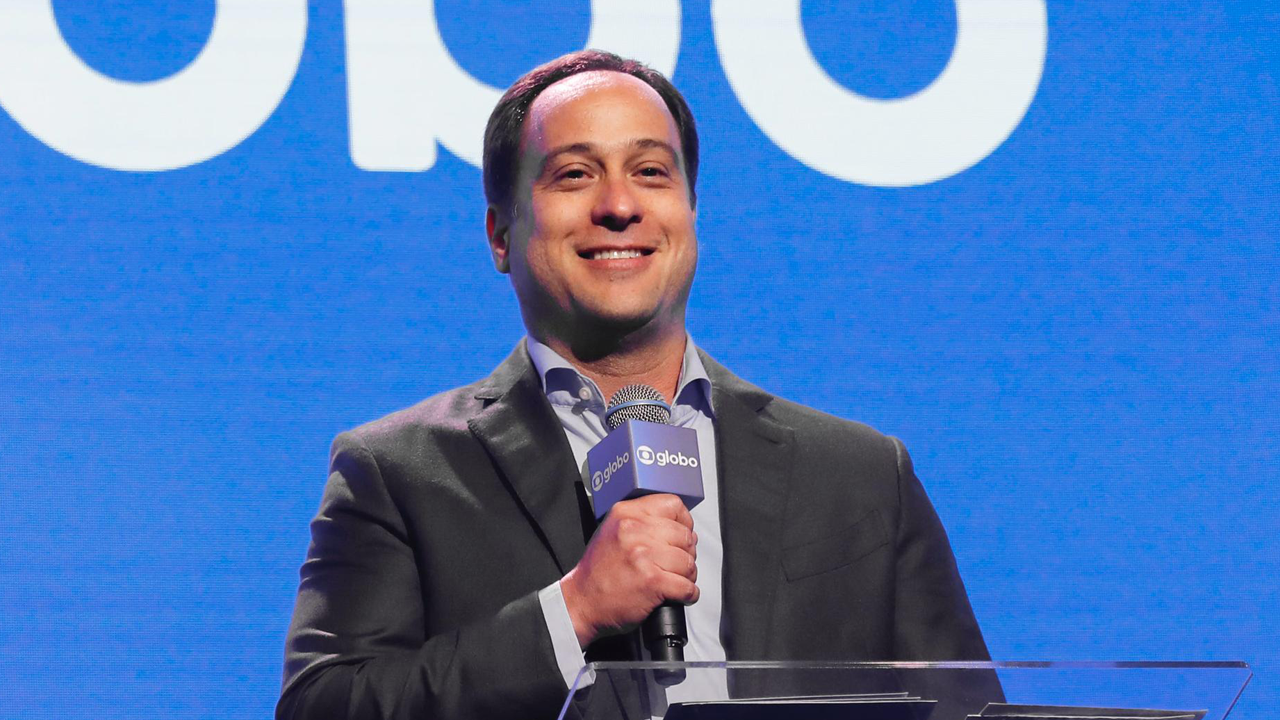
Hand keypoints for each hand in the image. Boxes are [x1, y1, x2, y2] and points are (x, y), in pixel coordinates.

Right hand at [559, 493, 698, 647]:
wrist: (582, 602)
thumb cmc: (598, 571)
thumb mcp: (613, 530)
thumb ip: (642, 521)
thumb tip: (679, 526)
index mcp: (626, 513)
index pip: (673, 505)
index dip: (684, 522)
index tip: (682, 534)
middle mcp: (634, 530)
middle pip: (685, 535)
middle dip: (686, 553)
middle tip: (676, 564)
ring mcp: (643, 555)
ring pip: (688, 562)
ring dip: (687, 575)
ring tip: (674, 580)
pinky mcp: (651, 581)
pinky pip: (686, 586)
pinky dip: (688, 594)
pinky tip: (677, 595)